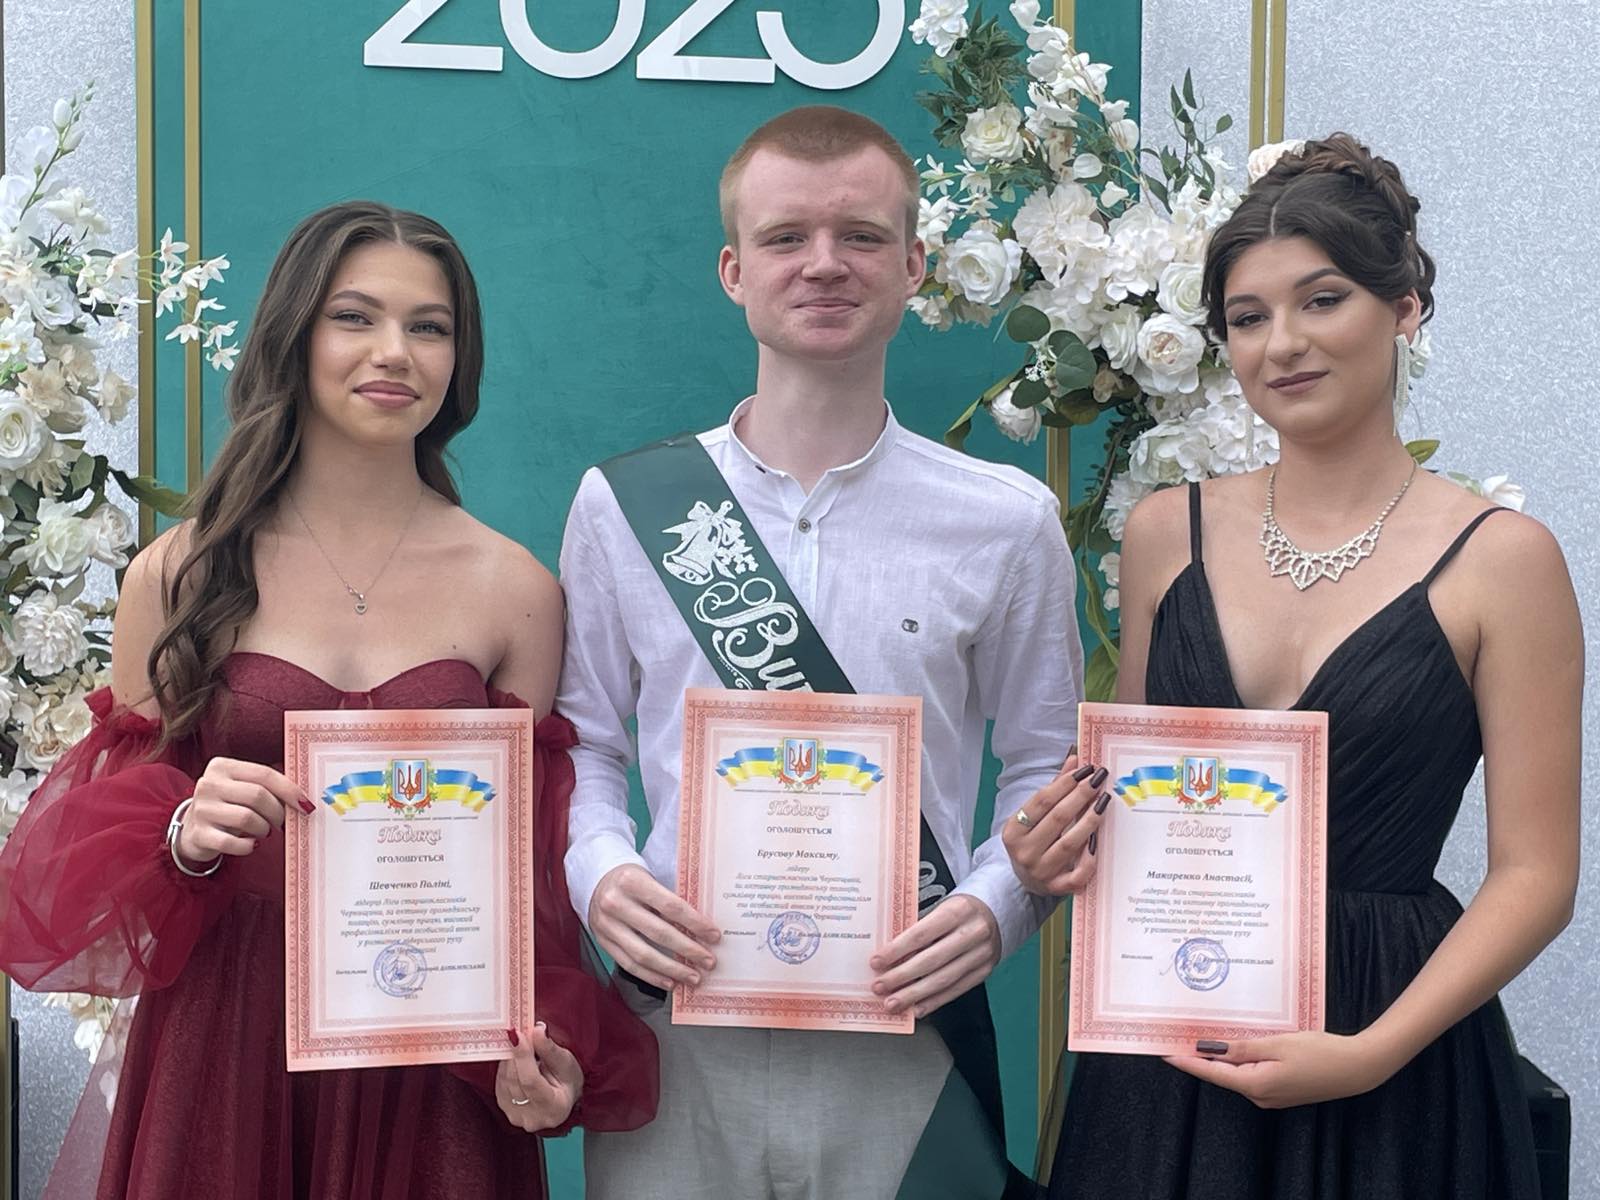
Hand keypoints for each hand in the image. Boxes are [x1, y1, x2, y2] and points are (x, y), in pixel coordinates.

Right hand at [177, 757, 311, 867]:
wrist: (192, 830)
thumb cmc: (228, 806)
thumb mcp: (242, 789)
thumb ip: (266, 787)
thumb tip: (302, 799)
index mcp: (222, 766)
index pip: (264, 774)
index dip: (289, 790)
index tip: (305, 804)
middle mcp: (208, 784)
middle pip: (258, 795)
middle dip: (277, 812)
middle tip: (281, 822)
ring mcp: (201, 809)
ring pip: (247, 818)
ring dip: (264, 829)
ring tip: (263, 831)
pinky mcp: (198, 834)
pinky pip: (233, 842)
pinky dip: (248, 846)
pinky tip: (251, 844)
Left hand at [497, 1023, 583, 1131]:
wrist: (563, 1097)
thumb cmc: (568, 1080)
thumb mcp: (565, 1061)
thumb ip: (549, 1048)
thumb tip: (537, 1030)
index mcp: (555, 1108)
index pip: (531, 1081)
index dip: (522, 1056)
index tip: (517, 1034)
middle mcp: (533, 1118)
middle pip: (515, 1080)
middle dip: (514, 1052)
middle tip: (516, 1030)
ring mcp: (517, 1116)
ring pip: (505, 1081)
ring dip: (509, 1058)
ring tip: (518, 1042)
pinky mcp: (506, 1109)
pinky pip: (500, 1084)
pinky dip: (505, 1067)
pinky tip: (514, 1057)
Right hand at [587, 863, 720, 991]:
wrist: (595, 880)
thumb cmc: (632, 879)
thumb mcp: (649, 877)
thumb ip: (669, 899)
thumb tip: (702, 928)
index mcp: (632, 881)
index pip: (671, 906)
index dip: (695, 923)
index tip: (714, 935)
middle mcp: (616, 903)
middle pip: (659, 933)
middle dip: (688, 950)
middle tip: (709, 961)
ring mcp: (606, 925)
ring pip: (643, 954)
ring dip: (672, 969)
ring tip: (693, 977)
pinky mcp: (602, 942)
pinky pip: (629, 964)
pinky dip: (651, 976)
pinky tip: (670, 981)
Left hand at [870, 894, 1000, 1019]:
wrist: (997, 912)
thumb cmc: (959, 911)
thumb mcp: (942, 908)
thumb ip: (920, 928)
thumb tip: (889, 956)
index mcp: (957, 911)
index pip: (922, 933)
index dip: (897, 950)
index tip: (877, 962)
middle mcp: (972, 933)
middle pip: (932, 960)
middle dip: (902, 976)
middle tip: (880, 986)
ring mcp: (981, 954)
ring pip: (944, 979)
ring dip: (915, 995)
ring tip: (894, 1002)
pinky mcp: (984, 971)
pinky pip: (956, 990)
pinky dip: (934, 1002)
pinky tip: (917, 1008)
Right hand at [1001, 752, 1109, 895]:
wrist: (1026, 879)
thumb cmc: (1032, 839)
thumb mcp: (1034, 815)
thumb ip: (1055, 788)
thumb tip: (1075, 759)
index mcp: (1013, 831)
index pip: (1041, 802)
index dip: (1064, 784)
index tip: (1084, 770)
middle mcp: (1024, 852)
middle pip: (1057, 819)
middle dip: (1080, 796)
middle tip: (1099, 779)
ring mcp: (1040, 872)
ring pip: (1069, 844)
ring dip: (1089, 820)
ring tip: (1104, 802)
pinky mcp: (1056, 888)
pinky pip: (1077, 874)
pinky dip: (1089, 858)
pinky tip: (1099, 840)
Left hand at [1163, 1031, 1393, 1108]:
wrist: (1356, 1068)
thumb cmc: (1320, 1053)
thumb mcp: (1278, 1044)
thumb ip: (1243, 1048)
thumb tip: (1212, 1050)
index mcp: (1256, 1085)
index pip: (1212, 1073)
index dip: (1187, 1062)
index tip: (1164, 1053)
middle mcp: (1260, 1095)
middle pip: (1223, 1074)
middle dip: (1202, 1057)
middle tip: (1179, 1037)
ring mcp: (1271, 1096)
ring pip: (1238, 1073)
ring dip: (1223, 1057)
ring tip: (1202, 1038)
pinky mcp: (1281, 1090)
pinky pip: (1253, 1074)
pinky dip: (1242, 1061)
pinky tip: (1236, 1047)